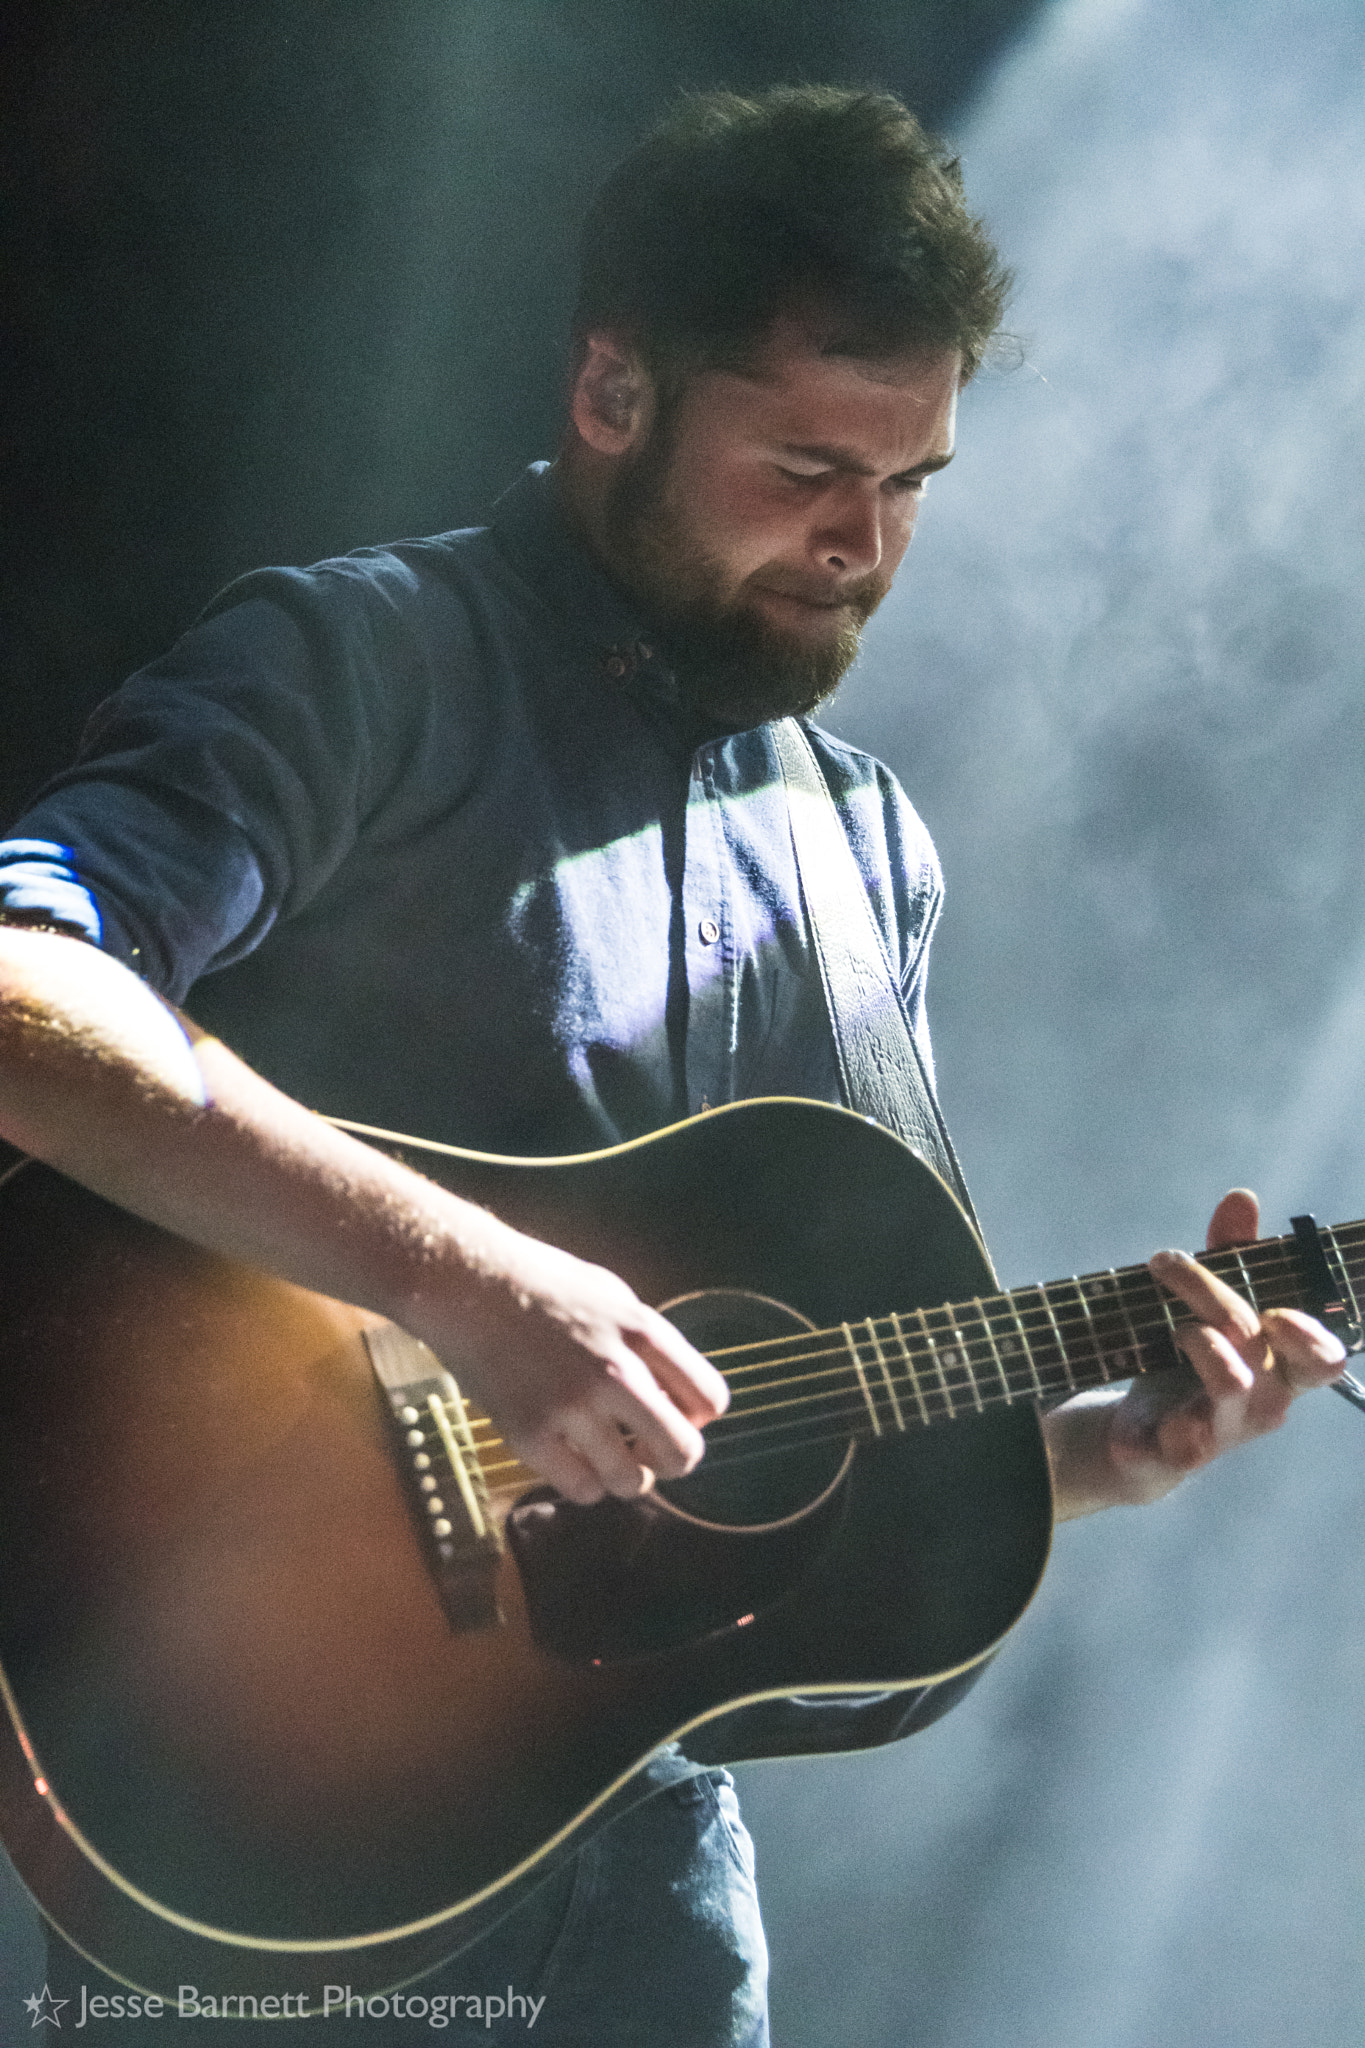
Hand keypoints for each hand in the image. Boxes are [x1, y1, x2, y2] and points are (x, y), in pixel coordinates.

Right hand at [432, 1226, 729, 1507]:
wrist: (463, 1282)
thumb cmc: (538, 1283)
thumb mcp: (611, 1296)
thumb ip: (648, 1344)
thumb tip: (677, 1397)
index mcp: (643, 1331)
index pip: (711, 1400)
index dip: (696, 1417)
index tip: (674, 1415)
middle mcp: (616, 1371)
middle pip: (684, 1452)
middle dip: (670, 1460)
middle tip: (647, 1452)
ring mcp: (571, 1406)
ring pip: (631, 1483)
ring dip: (624, 1478)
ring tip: (605, 1457)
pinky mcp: (529, 1433)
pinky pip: (581, 1490)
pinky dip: (581, 1484)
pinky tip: (569, 1459)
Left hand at [1046, 1188, 1346, 1515]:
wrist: (1142, 1439)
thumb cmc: (1193, 1362)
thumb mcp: (1211, 1307)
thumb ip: (1231, 1256)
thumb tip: (1242, 1197)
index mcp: (1281, 1370)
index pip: (1324, 1358)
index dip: (1308, 1331)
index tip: (1273, 1307)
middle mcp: (1261, 1404)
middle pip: (1256, 1343)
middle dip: (1212, 1293)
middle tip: (1166, 1264)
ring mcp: (1220, 1432)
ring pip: (1230, 1386)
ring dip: (1199, 1342)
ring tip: (1170, 1329)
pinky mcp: (1172, 1456)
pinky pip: (1172, 1446)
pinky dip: (1151, 1429)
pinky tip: (1133, 1417)